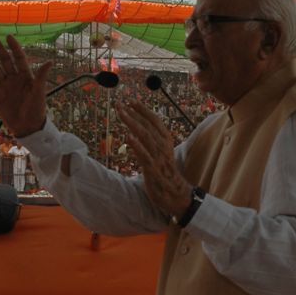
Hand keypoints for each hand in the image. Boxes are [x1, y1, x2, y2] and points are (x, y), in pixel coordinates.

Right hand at [0, 35, 52, 137]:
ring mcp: (5, 87)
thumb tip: (50, 61)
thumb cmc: (37, 109)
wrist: (27, 127)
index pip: (19, 58)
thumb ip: (41, 76)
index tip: (9, 37)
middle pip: (5, 61)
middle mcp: (14, 79)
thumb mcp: (39, 92)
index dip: (14, 47)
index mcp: (26, 76)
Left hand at [114, 99, 192, 218]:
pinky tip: (128, 137)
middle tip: (119, 104)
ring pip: (145, 136)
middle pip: (147, 126)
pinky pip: (144, 155)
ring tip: (121, 114)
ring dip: (132, 123)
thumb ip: (151, 140)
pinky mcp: (152, 169)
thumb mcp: (160, 153)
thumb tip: (135, 129)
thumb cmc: (165, 172)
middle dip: (133, 114)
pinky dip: (136, 145)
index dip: (143, 110)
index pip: (155, 120)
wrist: (175, 194)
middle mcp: (163, 146)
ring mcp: (158, 157)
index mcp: (166, 140)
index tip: (131, 101)